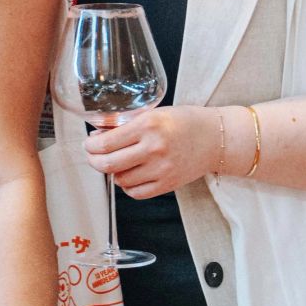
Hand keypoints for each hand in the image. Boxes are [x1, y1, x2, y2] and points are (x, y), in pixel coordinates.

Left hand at [84, 106, 223, 198]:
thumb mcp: (154, 113)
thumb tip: (98, 135)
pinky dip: (127, 186)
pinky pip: (136, 193)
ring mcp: (161, 169)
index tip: (89, 144)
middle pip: (108, 164)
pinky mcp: (167, 184)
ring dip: (113, 172)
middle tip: (93, 156)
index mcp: (148, 125)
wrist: (216, 139)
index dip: (90, 146)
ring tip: (117, 163)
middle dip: (94, 161)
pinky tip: (130, 175)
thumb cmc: (185, 122)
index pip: (106, 143)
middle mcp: (153, 148)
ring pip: (120, 180)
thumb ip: (127, 124)